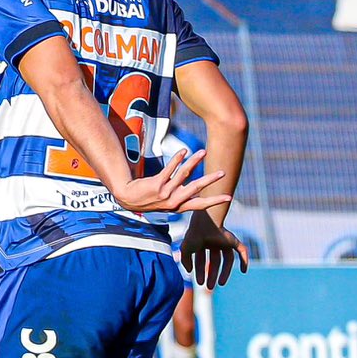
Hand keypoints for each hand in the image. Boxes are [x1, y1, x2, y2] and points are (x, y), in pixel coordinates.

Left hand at [109, 148, 228, 216]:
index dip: (215, 201)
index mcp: (179, 206)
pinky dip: (177, 159)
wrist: (127, 198)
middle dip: (210, 180)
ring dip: (194, 161)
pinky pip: (169, 169)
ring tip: (203, 152)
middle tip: (223, 173)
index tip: (229, 198)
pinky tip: (184, 151)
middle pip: (196, 188)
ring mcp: (165, 192)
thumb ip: (182, 196)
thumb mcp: (168, 202)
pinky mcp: (156, 184)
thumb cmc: (150, 199)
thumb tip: (198, 191)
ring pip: (184, 174)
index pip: (201, 204)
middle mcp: (174, 201)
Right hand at [179, 213, 248, 289]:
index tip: (199, 282)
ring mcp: (224, 241)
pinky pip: (242, 251)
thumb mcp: (185, 250)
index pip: (201, 260)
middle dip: (212, 274)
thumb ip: (185, 261)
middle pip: (215, 261)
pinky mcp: (233, 240)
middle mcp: (213, 242)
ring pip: (228, 259)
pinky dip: (244, 261)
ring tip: (221, 284)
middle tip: (209, 287)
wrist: (205, 224)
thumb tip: (189, 271)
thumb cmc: (194, 236)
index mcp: (201, 243)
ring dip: (225, 272)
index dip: (200, 271)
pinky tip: (244, 271)